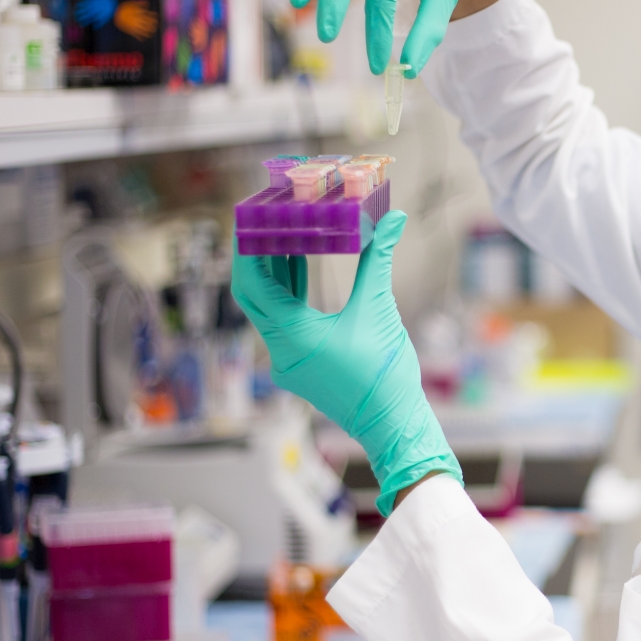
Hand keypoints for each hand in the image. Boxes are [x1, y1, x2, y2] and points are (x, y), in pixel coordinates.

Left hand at [231, 211, 460, 513]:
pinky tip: (297, 266)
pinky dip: (287, 293)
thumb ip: (378, 260)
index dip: (246, 249)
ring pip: (268, 308)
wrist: (392, 422)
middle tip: (260, 220)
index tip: (248, 219)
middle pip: (254, 295)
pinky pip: (282, 321)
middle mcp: (281, 351)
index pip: (253, 285)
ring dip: (272, 273)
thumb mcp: (379, 309)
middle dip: (255, 256)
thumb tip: (393, 218)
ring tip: (279, 233)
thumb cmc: (385, 373)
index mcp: (293, 336)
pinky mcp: (300, 365)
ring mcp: (288, 361)